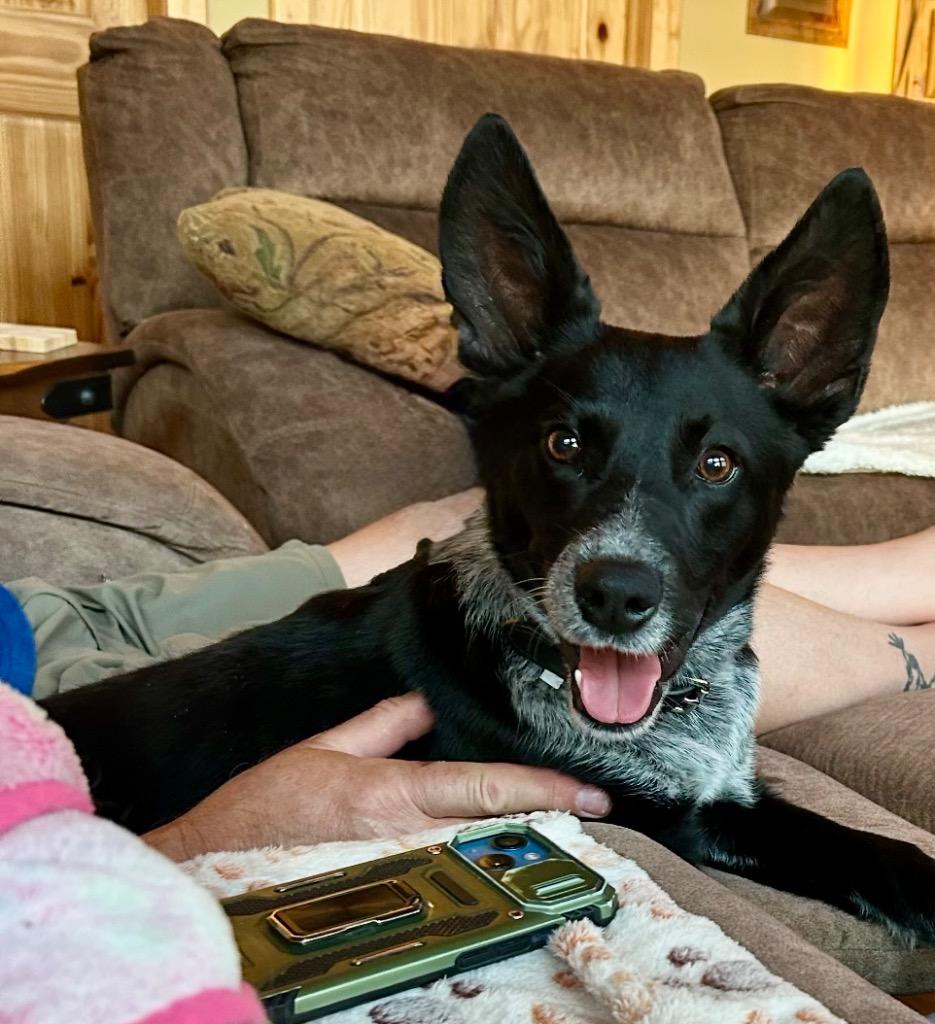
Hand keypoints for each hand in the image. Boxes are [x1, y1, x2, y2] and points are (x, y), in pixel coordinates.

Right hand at [144, 692, 610, 859]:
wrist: (211, 874)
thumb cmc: (261, 813)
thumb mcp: (322, 751)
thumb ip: (380, 726)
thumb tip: (424, 702)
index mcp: (392, 797)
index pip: (483, 787)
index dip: (542, 790)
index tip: (592, 796)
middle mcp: (405, 843)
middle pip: (497, 835)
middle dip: (550, 828)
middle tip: (600, 824)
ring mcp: (400, 882)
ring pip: (481, 866)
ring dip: (526, 852)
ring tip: (571, 842)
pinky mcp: (389, 906)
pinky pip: (449, 888)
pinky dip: (484, 876)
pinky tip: (508, 873)